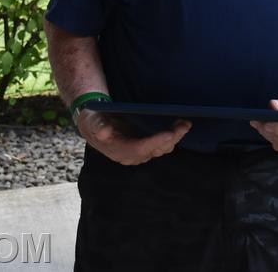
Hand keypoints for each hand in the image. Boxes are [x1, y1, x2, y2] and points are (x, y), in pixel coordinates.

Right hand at [76, 110, 190, 165]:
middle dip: (171, 138)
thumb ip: (98, 125)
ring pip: (162, 149)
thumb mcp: (92, 120)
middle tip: (184, 124)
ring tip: (185, 123)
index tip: (169, 133)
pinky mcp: (146, 148)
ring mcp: (140, 152)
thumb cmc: (94, 121)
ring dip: (175, 137)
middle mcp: (131, 155)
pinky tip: (180, 126)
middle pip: (155, 150)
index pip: (140, 148)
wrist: (95, 125)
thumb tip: (103, 132)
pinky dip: (172, 137)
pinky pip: (162, 146)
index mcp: (118, 150)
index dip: (155, 142)